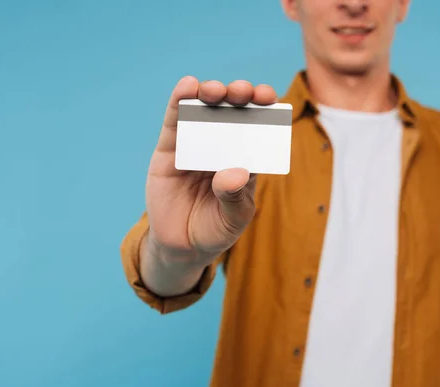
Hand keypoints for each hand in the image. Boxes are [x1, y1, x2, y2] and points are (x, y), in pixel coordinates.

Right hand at [145, 77, 277, 258]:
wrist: (182, 246)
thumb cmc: (216, 229)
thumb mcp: (234, 218)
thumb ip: (234, 197)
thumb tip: (233, 172)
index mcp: (245, 157)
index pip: (259, 127)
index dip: (264, 108)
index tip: (269, 97)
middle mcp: (223, 145)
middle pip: (234, 112)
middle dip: (240, 96)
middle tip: (243, 92)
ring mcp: (196, 144)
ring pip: (205, 110)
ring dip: (211, 93)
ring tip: (214, 90)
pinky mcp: (170, 149)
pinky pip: (175, 121)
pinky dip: (180, 101)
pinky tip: (188, 86)